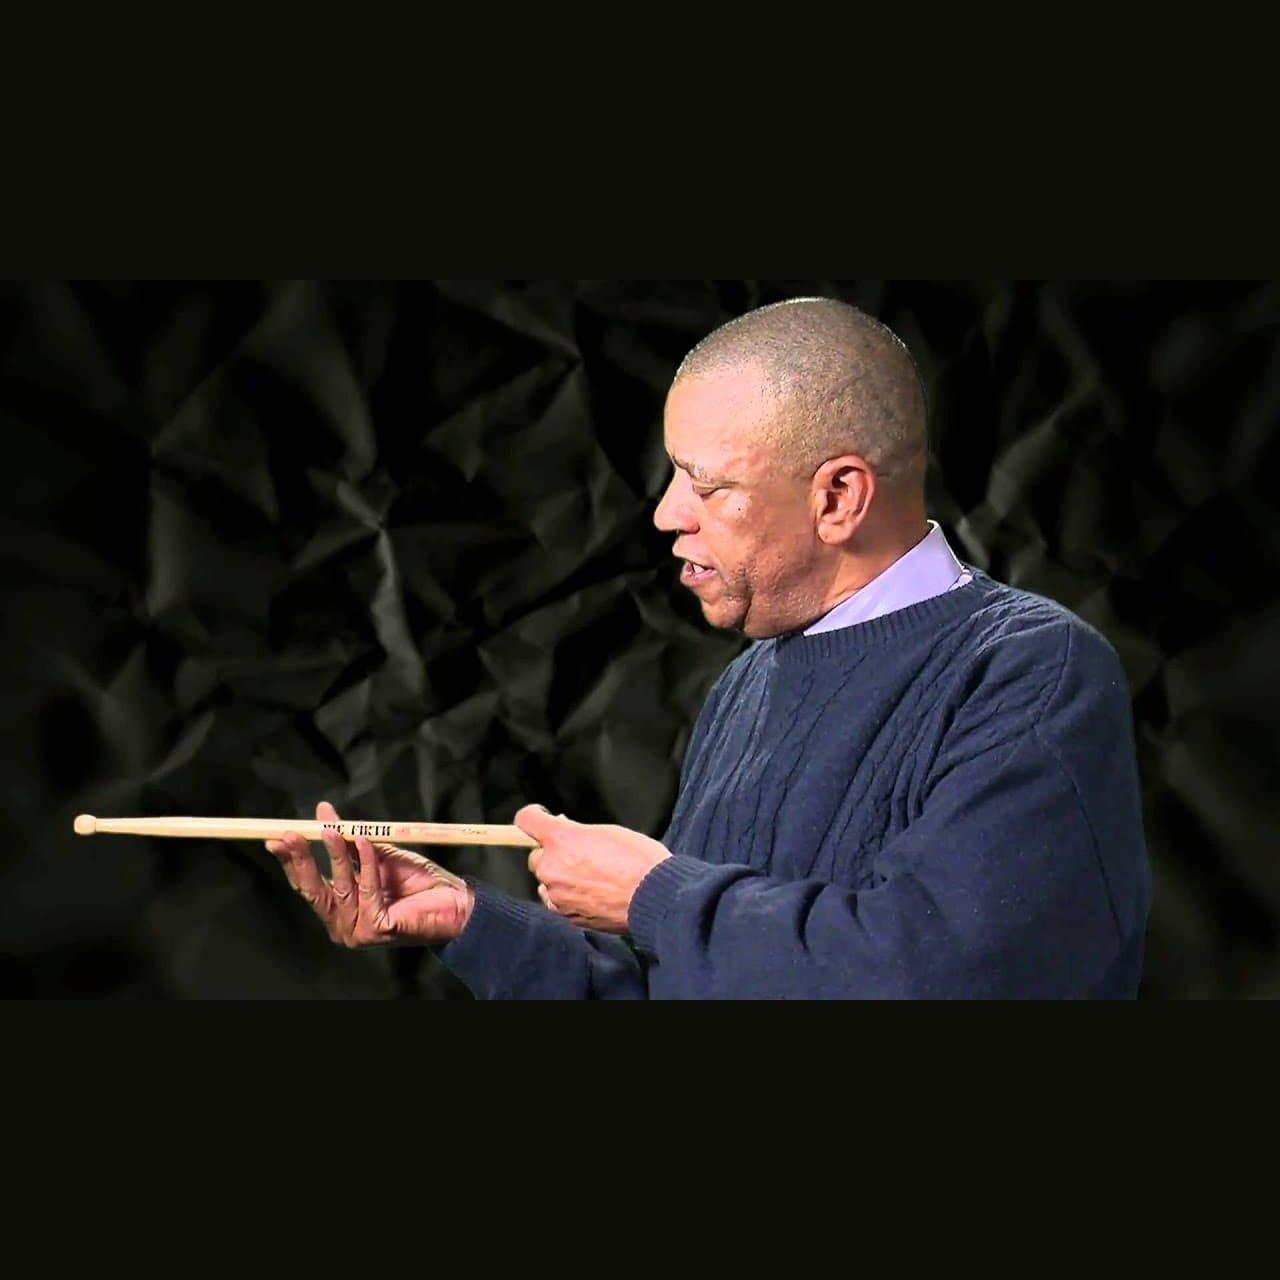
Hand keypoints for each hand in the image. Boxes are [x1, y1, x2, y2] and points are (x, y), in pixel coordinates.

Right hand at [265, 801, 474, 946]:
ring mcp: (356, 930)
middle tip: (289, 835)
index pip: (306, 885)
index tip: (276, 837)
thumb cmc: (416, 881)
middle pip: (312, 891)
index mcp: (338, 909)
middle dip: (300, 860)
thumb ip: (348, 838)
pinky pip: (366, 887)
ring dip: (335, 855)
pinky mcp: (374, 929)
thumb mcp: (375, 853)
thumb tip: (322, 810)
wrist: (454, 900)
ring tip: (330, 830)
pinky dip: (365, 863)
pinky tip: (364, 843)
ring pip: (339, 887)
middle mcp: (342, 924)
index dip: (291, 861)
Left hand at [516, 805, 670, 932]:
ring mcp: (557, 894)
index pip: (526, 820)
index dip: (534, 817)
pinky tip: (591, 895)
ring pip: (547, 882)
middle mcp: (552, 866)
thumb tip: (567, 836)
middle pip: (537, 857)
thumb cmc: (638, 860)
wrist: (653, 896)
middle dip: (553, 854)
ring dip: (560, 878)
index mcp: (561, 839)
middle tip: (579, 855)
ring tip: (589, 879)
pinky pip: (557, 903)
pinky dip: (569, 898)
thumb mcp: (607, 831)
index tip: (542, 818)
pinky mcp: (566, 916)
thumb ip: (578, 834)